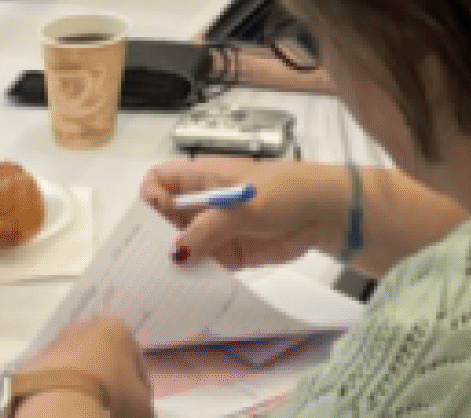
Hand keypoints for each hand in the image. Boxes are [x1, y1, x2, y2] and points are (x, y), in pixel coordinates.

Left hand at [14, 317, 154, 417]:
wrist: (60, 403)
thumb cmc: (111, 395)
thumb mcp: (142, 404)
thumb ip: (144, 401)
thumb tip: (138, 406)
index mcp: (118, 328)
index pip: (135, 358)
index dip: (137, 384)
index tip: (135, 403)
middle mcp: (86, 326)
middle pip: (103, 356)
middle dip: (107, 377)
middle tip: (110, 403)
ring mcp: (57, 341)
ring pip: (76, 364)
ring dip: (82, 381)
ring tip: (84, 405)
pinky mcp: (35, 361)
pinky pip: (54, 377)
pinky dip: (60, 389)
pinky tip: (64, 405)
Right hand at [140, 159, 342, 272]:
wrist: (323, 213)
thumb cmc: (284, 192)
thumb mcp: (243, 205)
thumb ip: (208, 228)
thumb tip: (175, 252)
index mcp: (202, 179)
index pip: (159, 181)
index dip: (150, 198)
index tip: (154, 222)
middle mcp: (202, 204)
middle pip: (163, 218)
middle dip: (153, 238)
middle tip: (147, 264)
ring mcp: (214, 230)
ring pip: (181, 245)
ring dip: (173, 263)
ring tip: (162, 284)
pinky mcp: (229, 254)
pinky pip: (202, 266)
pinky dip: (194, 278)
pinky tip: (186, 292)